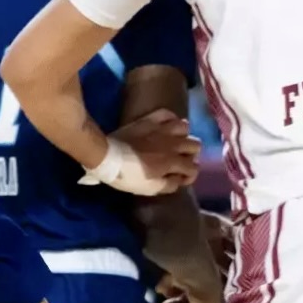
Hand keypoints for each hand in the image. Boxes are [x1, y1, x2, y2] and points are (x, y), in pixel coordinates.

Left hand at [83, 109, 200, 195]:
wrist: (107, 155)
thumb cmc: (127, 176)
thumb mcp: (150, 189)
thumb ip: (169, 185)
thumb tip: (179, 179)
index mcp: (173, 162)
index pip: (194, 167)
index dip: (190, 176)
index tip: (179, 179)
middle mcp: (173, 143)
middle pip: (195, 145)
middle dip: (190, 155)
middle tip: (179, 161)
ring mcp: (162, 129)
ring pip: (186, 127)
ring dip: (183, 136)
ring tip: (174, 142)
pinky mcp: (150, 120)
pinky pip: (168, 114)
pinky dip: (171, 119)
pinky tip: (166, 126)